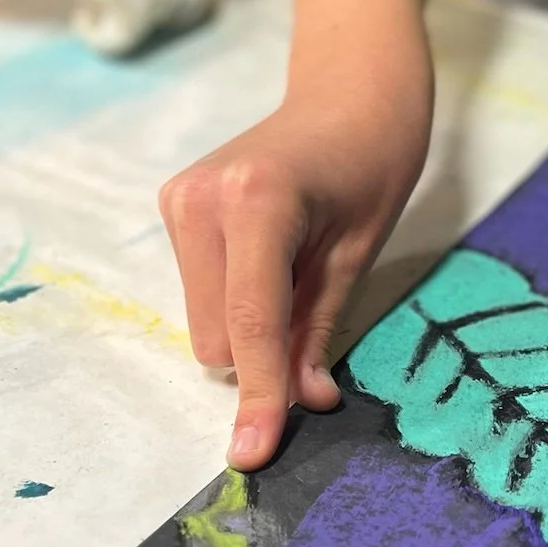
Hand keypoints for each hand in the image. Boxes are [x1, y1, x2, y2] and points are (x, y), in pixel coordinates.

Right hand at [160, 58, 433, 470]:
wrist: (350, 91)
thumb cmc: (374, 165)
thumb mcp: (359, 255)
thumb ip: (319, 330)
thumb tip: (304, 404)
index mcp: (258, 202)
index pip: (251, 325)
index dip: (259, 395)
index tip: (253, 455)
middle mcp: (202, 200)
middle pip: (219, 338)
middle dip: (263, 355)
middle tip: (318, 301)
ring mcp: (179, 200)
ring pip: (203, 324)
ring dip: (248, 328)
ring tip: (296, 269)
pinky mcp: (173, 205)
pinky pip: (199, 294)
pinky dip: (234, 301)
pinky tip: (270, 257)